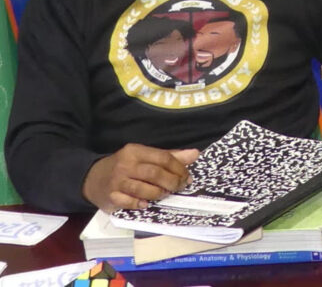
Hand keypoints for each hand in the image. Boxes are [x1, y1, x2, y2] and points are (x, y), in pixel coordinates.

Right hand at [82, 143, 198, 211]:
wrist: (93, 178)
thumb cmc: (125, 166)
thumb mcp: (144, 156)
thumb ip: (170, 156)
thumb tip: (195, 154)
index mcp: (136, 151)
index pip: (163, 157)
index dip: (178, 168)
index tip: (187, 177)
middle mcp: (126, 164)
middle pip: (154, 173)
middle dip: (171, 182)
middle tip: (179, 187)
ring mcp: (117, 182)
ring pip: (143, 188)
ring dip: (158, 193)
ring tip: (165, 194)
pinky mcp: (111, 197)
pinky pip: (129, 202)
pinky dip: (140, 203)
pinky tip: (147, 204)